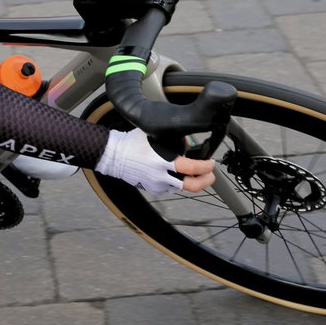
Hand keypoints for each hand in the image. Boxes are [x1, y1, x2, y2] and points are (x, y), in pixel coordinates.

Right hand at [97, 128, 215, 193]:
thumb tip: (188, 143)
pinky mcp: (153, 189)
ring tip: (197, 174)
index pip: (191, 168)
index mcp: (162, 161)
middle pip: (191, 186)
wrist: (114, 156)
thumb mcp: (154, 134)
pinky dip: (176, 182)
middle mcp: (161, 176)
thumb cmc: (133, 142)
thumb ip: (172, 139)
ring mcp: (157, 185)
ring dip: (192, 181)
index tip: (210, 162)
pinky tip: (177, 174)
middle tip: (211, 175)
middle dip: (206, 181)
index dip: (205, 166)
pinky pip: (170, 188)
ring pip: (182, 188)